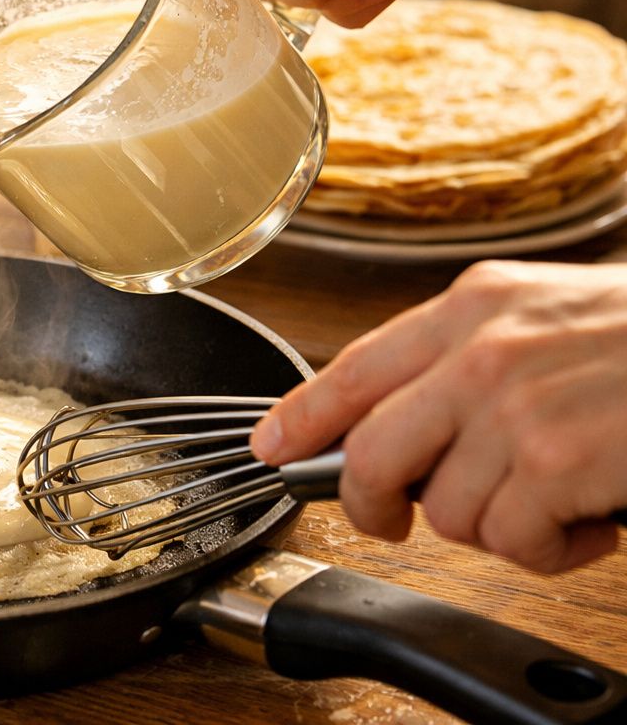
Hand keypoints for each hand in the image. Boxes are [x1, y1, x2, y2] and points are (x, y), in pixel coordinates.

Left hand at [252, 261, 626, 571]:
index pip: (354, 367)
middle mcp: (480, 352)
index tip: (271, 447)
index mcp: (471, 309)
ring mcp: (514, 406)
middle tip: (401, 520)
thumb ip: (466, 357)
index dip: (300, 416)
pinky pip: (509, 541)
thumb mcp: (544, 316)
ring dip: (501, 525)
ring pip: (445, 511)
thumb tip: (396, 423)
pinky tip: (587, 520)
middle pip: (373, 455)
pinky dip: (550, 550)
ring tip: (555, 499)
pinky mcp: (554, 461)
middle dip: (377, 504)